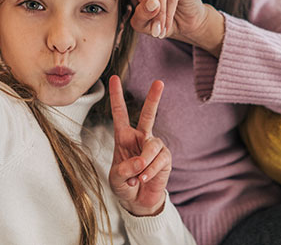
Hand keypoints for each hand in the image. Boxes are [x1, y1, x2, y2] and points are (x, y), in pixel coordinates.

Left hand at [108, 75, 170, 216]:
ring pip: (151, 146)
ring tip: (137, 177)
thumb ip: (124, 169)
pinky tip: (144, 178)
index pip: (120, 114)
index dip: (117, 96)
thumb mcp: (116, 178)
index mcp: (124, 137)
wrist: (139, 202)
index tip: (114, 78)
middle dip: (154, 98)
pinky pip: (159, 161)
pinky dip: (150, 171)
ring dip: (142, 163)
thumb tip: (141, 161)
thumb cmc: (124, 186)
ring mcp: (155, 147)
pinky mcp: (165, 159)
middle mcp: (141, 138)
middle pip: (148, 115)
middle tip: (159, 82)